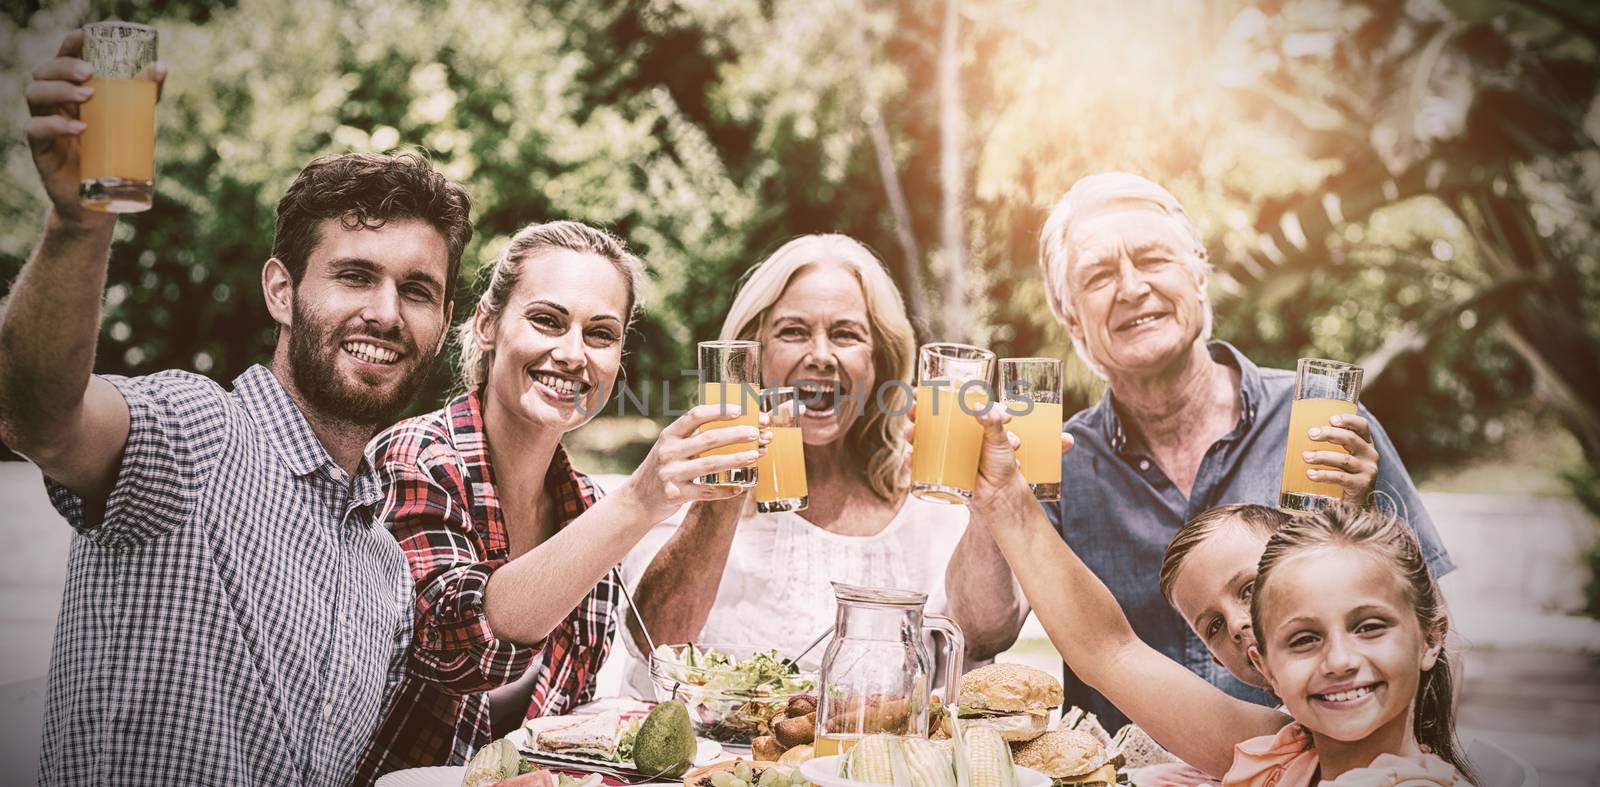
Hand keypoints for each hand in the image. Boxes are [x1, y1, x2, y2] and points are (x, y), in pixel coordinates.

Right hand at [25, 29, 166, 227]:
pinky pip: (36, 129)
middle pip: (43, 72)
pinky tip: (79, 127)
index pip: (62, 60)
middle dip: (63, 66)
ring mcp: (45, 125)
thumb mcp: (134, 120)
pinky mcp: (41, 150)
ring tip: (88, 95)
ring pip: (34, 95)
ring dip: (59, 90)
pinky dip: (55, 124)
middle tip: (89, 72)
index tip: (83, 35)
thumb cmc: (115, 153)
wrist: (101, 200)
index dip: (68, 45)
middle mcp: (54, 104)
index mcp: (72, 92)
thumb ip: (144, 94)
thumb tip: (161, 67)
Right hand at [625, 404, 768, 520]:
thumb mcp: (670, 448)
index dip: (718, 411)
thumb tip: (732, 426)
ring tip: (755, 455)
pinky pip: (706, 492)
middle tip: (756, 432)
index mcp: (669, 435)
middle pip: (708, 439)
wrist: (638, 500)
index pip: (695, 416)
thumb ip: (692, 438)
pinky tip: (741, 487)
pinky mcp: (675, 495)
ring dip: (736, 459)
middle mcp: (668, 452)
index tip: (740, 410)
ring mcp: (671, 474)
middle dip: (736, 434)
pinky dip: (725, 490)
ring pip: (710, 465)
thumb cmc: (663, 469)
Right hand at [902, 390, 1072, 511]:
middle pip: (927, 418)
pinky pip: (920, 463)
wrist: (1000, 494)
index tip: (922, 389)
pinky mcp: (939, 470)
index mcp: (966, 422)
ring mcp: (944, 452)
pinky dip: (911, 459)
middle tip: (912, 409)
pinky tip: (910, 457)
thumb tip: (978, 407)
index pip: (944, 403)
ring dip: (910, 432)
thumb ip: (994, 423)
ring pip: (920, 438)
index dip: (930, 394)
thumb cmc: (1003, 463)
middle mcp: (952, 434)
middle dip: (915, 411)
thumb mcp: (1001, 440)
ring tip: (910, 432)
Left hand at [1302, 413, 1377, 503]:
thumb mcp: (1341, 459)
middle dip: (1329, 434)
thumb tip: (1300, 436)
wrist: (1357, 506)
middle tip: (1310, 434)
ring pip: (1344, 459)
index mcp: (1366, 444)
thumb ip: (1330, 447)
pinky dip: (1323, 475)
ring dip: (1322, 456)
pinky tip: (1310, 474)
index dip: (1348, 420)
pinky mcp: (1361, 486)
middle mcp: (1370, 455)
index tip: (1331, 419)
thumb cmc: (1344, 477)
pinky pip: (1341, 478)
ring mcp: (1368, 471)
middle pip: (1351, 439)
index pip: (1362, 426)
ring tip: (1306, 456)